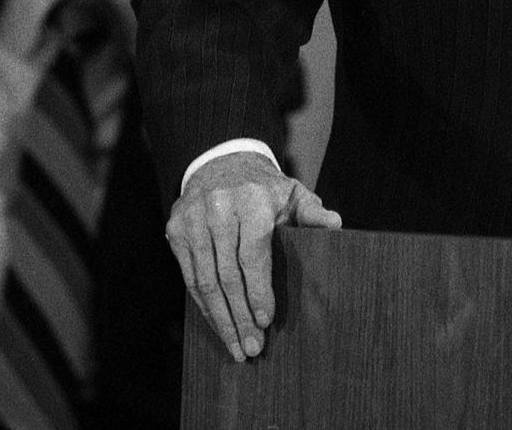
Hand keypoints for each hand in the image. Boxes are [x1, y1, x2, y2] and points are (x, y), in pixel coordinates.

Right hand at [166, 148, 340, 362]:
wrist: (221, 164)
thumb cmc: (263, 189)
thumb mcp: (291, 194)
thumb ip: (312, 213)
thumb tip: (335, 225)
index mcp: (250, 199)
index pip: (252, 253)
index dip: (258, 291)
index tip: (266, 321)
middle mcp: (218, 206)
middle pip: (227, 274)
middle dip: (240, 316)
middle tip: (253, 348)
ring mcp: (193, 218)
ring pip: (205, 281)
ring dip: (221, 319)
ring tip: (236, 347)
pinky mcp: (176, 229)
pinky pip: (189, 277)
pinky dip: (204, 306)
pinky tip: (218, 325)